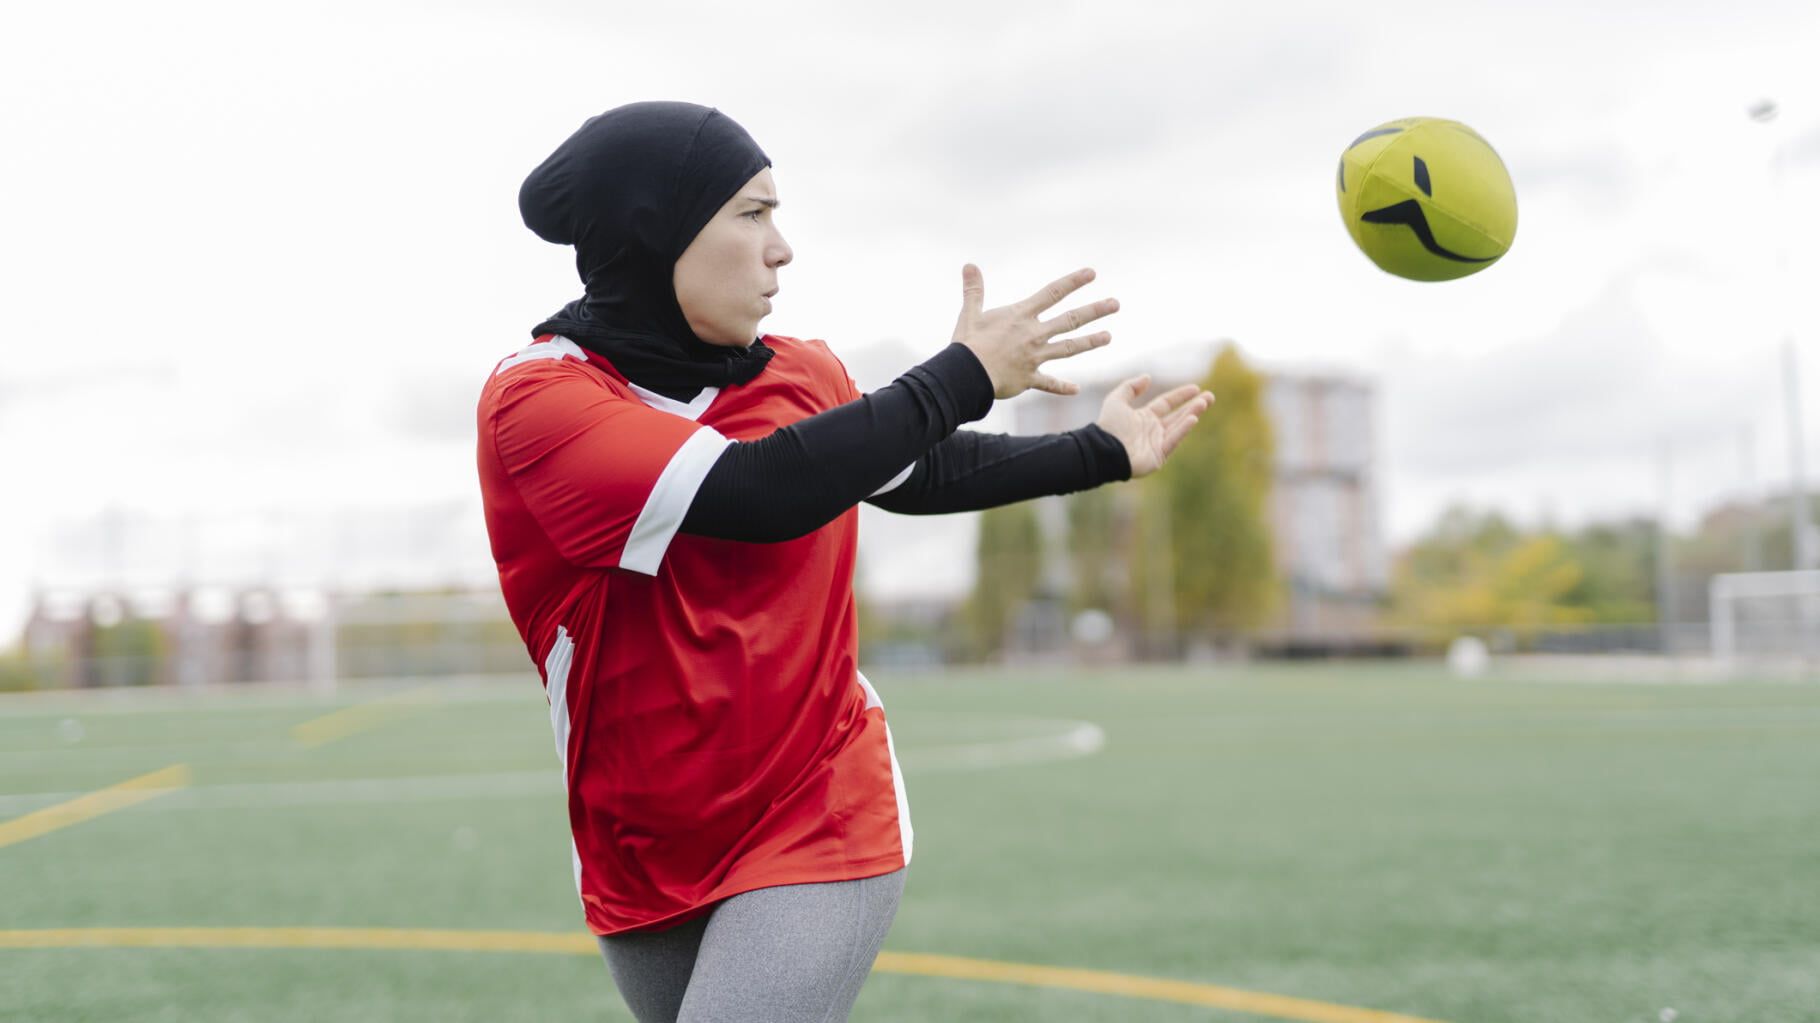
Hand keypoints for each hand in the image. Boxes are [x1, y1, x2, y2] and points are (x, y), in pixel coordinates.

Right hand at [951, 264, 1117, 398]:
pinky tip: (1076, 389)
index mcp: (1021, 316)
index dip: (1073, 282)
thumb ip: (973, 290)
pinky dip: (1062, 387)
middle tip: (1116, 304)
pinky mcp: (1029, 378)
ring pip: (1069, 348)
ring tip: (1109, 337)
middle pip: (1070, 319)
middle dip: (1095, 311)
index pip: (1052, 293)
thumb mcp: (969, 314)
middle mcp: (1034, 334)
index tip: (1092, 273)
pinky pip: (1050, 384)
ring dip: (1090, 342)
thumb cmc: (967, 343)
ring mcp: (1034, 357)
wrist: (966, 375)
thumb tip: (969, 265)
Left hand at [1096, 376, 1213, 477]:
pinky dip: (1183, 430)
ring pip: (1178, 426)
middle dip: (1194, 406)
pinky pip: (1173, 440)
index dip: (1180, 395)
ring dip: (1192, 414)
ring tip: (1204, 403)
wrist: (1102, 449)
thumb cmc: (1108, 426)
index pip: (1166, 404)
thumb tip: (1148, 377)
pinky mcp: (1158, 456)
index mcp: (1144, 417)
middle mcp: (1153, 430)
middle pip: (1177, 415)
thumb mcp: (1116, 400)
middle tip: (1210, 396)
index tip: (1195, 388)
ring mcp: (1157, 443)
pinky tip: (1193, 418)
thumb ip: (1130, 387)